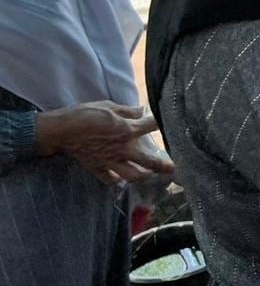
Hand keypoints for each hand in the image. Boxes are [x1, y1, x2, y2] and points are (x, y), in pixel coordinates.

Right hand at [35, 101, 175, 184]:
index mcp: (127, 130)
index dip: (162, 122)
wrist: (61, 130)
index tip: (172, 122)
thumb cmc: (85, 114)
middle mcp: (122, 149)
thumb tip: (142, 111)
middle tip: (173, 168)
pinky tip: (121, 176)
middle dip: (163, 165)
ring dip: (142, 175)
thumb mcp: (109, 106)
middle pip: (148, 161)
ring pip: (132, 175)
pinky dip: (117, 179)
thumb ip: (128, 111)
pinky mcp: (97, 168)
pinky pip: (110, 179)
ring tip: (149, 173)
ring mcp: (110, 161)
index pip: (151, 126)